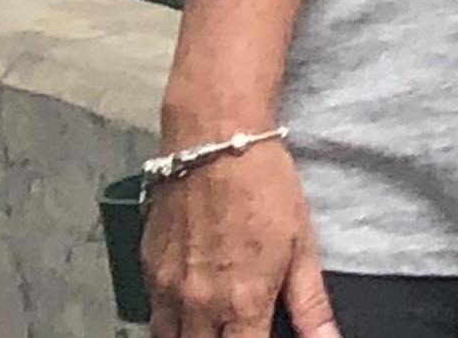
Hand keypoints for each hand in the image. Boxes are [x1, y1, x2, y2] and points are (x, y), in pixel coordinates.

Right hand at [144, 141, 338, 337]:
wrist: (215, 140)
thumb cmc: (266, 187)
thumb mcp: (302, 242)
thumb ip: (310, 304)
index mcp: (242, 303)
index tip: (260, 337)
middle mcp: (198, 307)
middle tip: (239, 328)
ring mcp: (166, 293)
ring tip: (216, 325)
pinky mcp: (147, 273)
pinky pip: (154, 318)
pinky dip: (170, 324)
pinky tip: (191, 309)